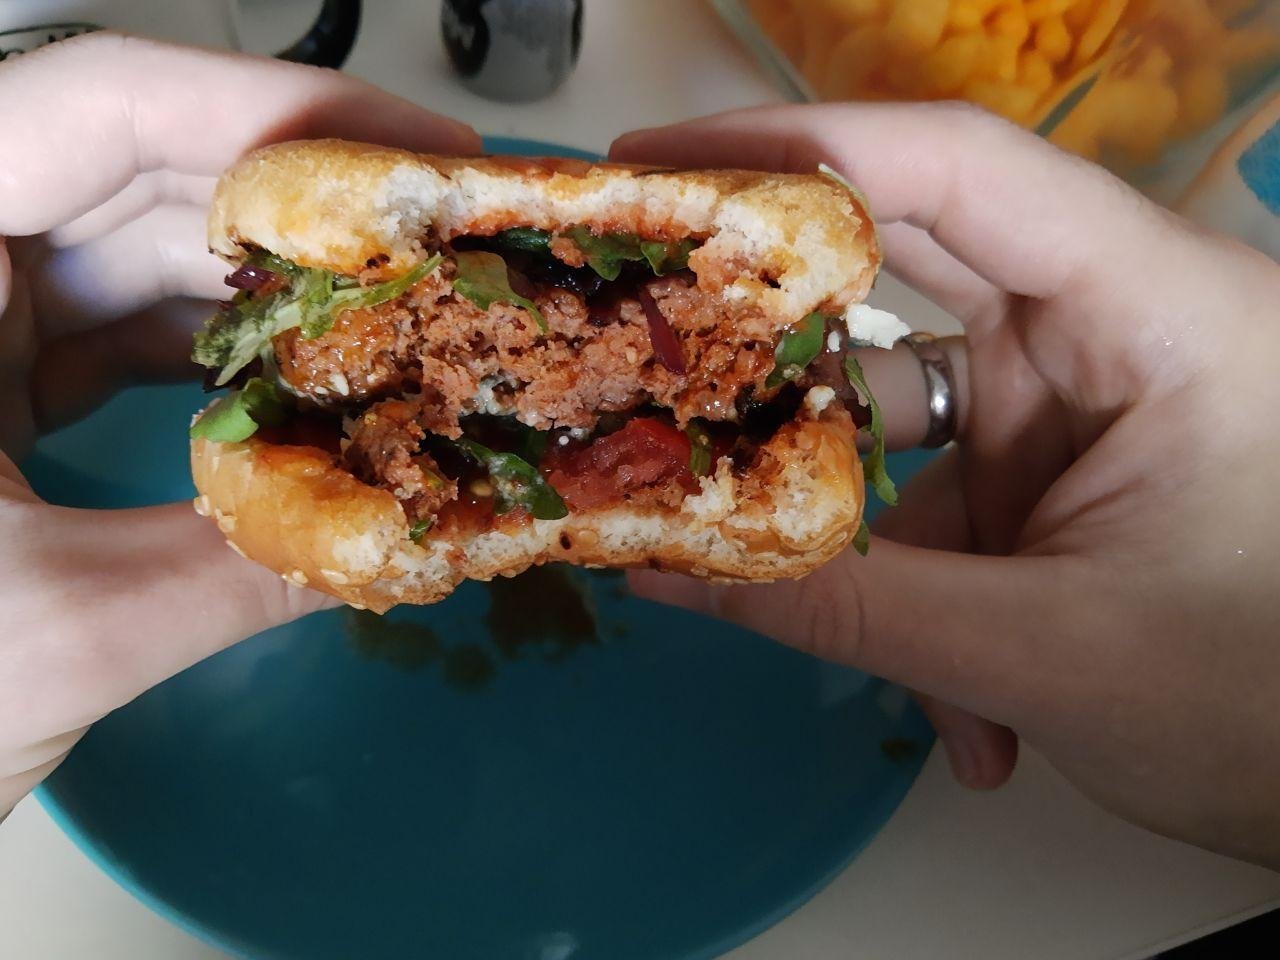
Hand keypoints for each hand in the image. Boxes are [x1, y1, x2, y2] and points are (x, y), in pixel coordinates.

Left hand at [0, 33, 480, 816]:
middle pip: (138, 174)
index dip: (273, 110)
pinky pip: (121, 327)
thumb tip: (404, 535)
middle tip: (439, 248)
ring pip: (138, 251)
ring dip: (270, 292)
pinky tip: (302, 387)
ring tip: (394, 324)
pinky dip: (219, 354)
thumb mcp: (48, 635)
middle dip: (299, 210)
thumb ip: (239, 571)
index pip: (97, 109)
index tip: (417, 155)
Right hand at [612, 103, 1279, 866]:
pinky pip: (946, 495)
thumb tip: (667, 571)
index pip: (962, 172)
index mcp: (1158, 310)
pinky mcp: (1059, 459)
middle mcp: (1115, 321)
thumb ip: (845, 611)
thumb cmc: (1268, 706)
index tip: (658, 164)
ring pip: (909, 413)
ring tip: (839, 635)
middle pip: (913, 258)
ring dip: (867, 534)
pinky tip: (976, 722)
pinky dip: (930, 592)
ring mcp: (1081, 393)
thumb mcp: (1045, 654)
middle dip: (780, 312)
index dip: (800, 148)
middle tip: (648, 313)